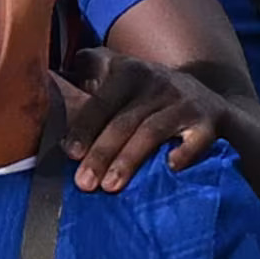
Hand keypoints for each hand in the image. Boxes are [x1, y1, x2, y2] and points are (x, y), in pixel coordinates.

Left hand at [59, 48, 227, 192]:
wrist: (212, 104)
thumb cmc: (150, 97)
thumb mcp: (124, 75)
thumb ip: (91, 71)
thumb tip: (47, 76)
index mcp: (131, 72)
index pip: (103, 100)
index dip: (85, 126)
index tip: (69, 153)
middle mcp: (159, 82)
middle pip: (125, 120)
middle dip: (102, 152)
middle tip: (85, 183)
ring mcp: (186, 102)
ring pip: (152, 131)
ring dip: (129, 159)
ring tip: (111, 186)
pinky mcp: (210, 121)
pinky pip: (196, 139)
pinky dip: (184, 153)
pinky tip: (170, 168)